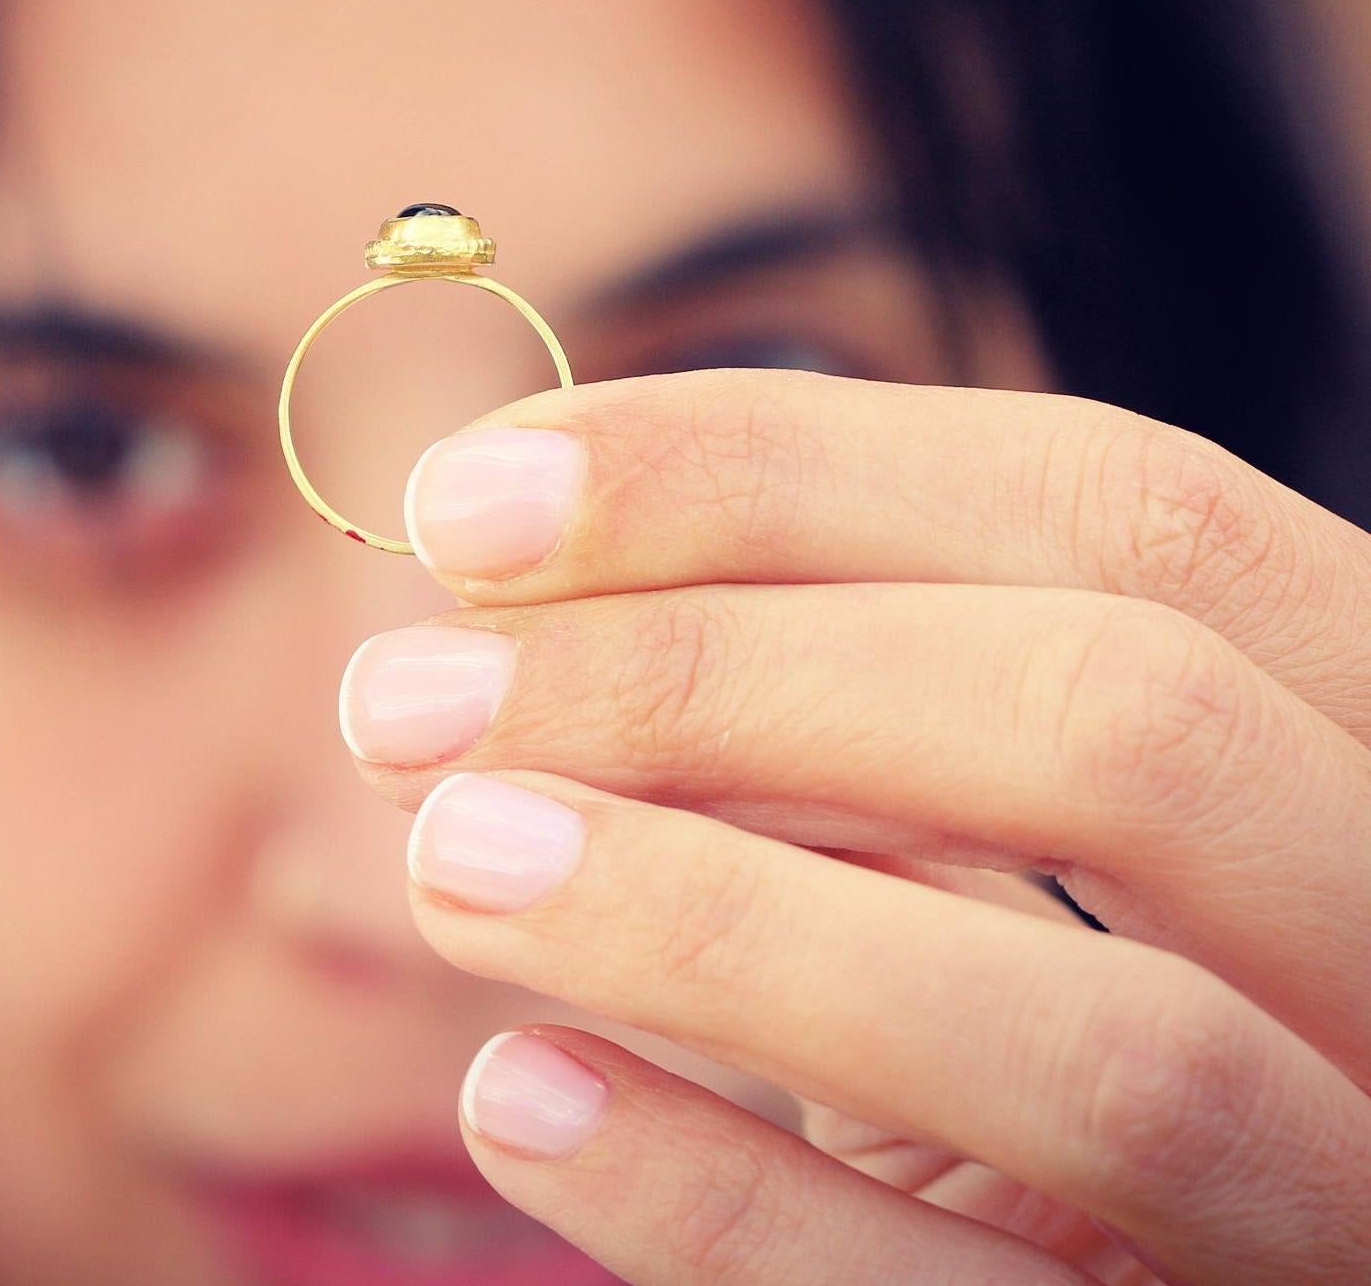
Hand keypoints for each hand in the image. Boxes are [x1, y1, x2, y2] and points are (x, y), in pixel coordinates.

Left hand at [340, 371, 1370, 1283]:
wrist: (1130, 1274)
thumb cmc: (1032, 1028)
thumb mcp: (983, 832)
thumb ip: (839, 700)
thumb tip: (518, 577)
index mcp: (1361, 728)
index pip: (1117, 510)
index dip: (769, 468)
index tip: (469, 493)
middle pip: (1116, 726)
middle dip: (716, 674)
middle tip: (401, 695)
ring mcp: (1367, 1207)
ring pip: (1107, 1054)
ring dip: (711, 921)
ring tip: (438, 854)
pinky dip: (728, 1203)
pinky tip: (516, 1097)